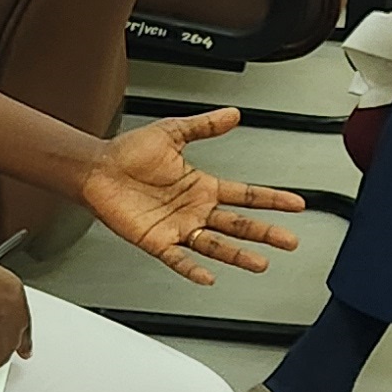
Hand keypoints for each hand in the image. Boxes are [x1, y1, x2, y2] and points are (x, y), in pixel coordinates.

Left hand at [79, 110, 307, 285]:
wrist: (96, 169)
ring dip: (238, 255)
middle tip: (290, 240)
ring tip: (260, 263)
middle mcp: (194, 210)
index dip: (271, 200)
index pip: (245, 196)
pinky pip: (178, 259)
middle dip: (266, 233)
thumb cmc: (127, 153)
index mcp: (201, 187)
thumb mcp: (172, 132)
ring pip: (216, 245)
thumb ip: (204, 126)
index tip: (295, 204)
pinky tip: (208, 277)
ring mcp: (177, 228)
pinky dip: (193, 268)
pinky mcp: (156, 241)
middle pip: (238, 225)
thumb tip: (232, 115)